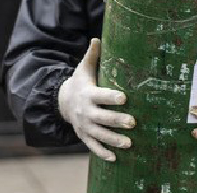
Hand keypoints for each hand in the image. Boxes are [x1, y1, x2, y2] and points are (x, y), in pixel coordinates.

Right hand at [58, 38, 135, 161]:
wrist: (62, 102)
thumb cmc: (79, 83)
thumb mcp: (83, 69)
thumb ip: (92, 56)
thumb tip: (97, 38)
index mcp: (87, 94)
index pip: (100, 96)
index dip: (111, 97)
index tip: (124, 98)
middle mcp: (85, 112)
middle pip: (102, 118)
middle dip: (117, 121)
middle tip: (133, 122)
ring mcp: (84, 126)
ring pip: (100, 135)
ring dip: (114, 140)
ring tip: (130, 143)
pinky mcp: (84, 136)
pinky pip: (93, 146)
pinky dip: (102, 153)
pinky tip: (115, 158)